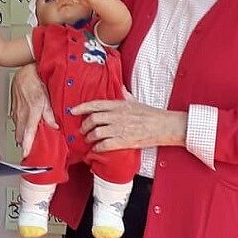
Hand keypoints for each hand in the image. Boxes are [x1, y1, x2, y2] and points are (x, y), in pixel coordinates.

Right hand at [10, 63, 56, 156]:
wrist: (24, 73)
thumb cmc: (36, 83)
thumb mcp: (47, 98)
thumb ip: (49, 114)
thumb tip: (54, 127)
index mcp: (31, 113)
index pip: (28, 134)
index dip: (27, 145)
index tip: (26, 155)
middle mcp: (21, 115)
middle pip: (20, 136)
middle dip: (24, 145)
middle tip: (30, 152)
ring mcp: (16, 113)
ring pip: (17, 130)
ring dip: (22, 137)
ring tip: (28, 142)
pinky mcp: (13, 110)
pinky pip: (16, 123)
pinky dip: (20, 128)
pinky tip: (25, 128)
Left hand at [72, 89, 186, 151]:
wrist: (163, 126)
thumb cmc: (150, 114)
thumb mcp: (136, 101)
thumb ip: (125, 95)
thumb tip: (120, 88)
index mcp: (119, 105)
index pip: (95, 104)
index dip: (82, 107)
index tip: (73, 110)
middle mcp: (116, 116)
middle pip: (93, 119)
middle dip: (84, 126)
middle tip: (82, 130)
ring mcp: (119, 129)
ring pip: (96, 133)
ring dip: (89, 138)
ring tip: (88, 140)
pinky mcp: (123, 141)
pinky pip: (104, 145)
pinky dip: (97, 148)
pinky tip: (96, 149)